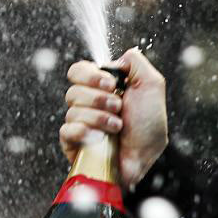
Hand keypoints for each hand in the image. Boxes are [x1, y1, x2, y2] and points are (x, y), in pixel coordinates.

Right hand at [63, 48, 168, 188]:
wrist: (146, 158)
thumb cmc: (150, 126)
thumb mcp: (152, 86)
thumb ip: (135, 62)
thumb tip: (115, 59)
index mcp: (102, 88)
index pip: (78, 71)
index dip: (90, 75)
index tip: (111, 84)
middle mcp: (88, 104)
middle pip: (73, 89)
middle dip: (99, 98)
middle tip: (118, 107)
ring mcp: (80, 124)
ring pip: (73, 110)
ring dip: (100, 118)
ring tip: (118, 127)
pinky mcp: (73, 144)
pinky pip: (66, 130)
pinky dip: (84, 131)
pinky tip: (99, 138)